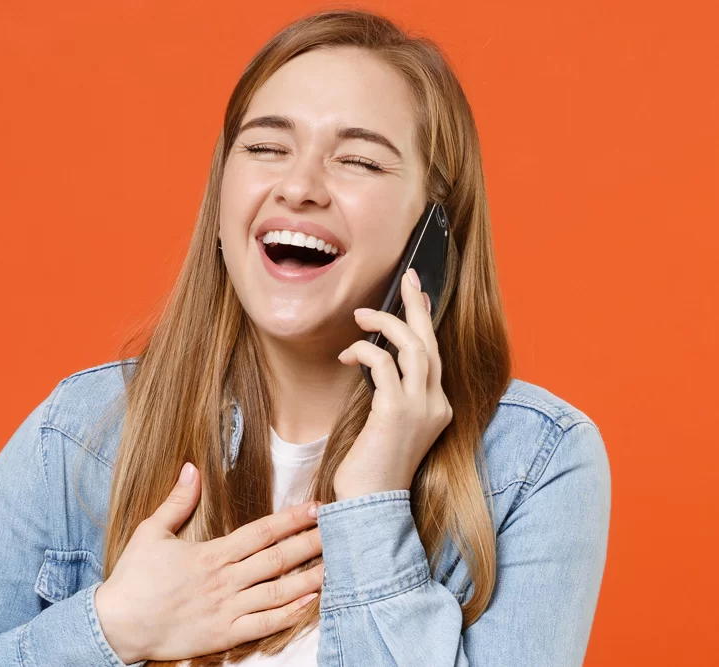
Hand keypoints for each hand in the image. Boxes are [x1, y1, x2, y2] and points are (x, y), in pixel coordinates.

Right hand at [94, 463, 324, 662]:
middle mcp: (225, 580)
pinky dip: (290, 614)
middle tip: (339, 531)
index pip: (261, 532)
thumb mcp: (151, 531)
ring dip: (309, 578)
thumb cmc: (134, 578)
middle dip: (310, 544)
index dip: (292, 519)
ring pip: (278, 592)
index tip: (316, 508)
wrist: (118, 626)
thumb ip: (177, 501)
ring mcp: (226, 610)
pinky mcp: (224, 636)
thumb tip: (191, 468)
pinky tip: (311, 602)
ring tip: (336, 565)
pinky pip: (264, 625)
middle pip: (277, 559)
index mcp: (211, 554)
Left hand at [335, 270, 452, 499]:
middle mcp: (436, 404)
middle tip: (407, 279)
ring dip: (386, 324)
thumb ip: (389, 394)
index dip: (424, 323)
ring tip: (361, 315)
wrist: (372, 505)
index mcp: (437, 407)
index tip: (416, 296)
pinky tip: (347, 355)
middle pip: (431, 342)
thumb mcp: (387, 425)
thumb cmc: (372, 468)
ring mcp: (421, 408)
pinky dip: (365, 351)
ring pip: (413, 347)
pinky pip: (383, 364)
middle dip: (417, 306)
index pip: (435, 355)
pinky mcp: (397, 411)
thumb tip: (375, 360)